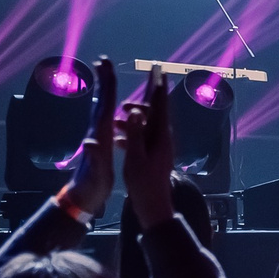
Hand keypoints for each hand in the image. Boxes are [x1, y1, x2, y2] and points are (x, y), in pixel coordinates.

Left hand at [62, 57, 119, 216]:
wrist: (81, 196)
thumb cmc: (92, 185)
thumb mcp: (96, 172)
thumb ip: (93, 156)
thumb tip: (89, 143)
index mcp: (99, 133)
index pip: (105, 103)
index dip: (107, 84)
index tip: (107, 65)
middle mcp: (95, 129)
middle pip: (101, 99)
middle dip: (103, 79)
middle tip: (103, 60)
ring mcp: (95, 134)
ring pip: (100, 106)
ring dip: (104, 89)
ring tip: (106, 76)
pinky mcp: (97, 140)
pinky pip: (103, 116)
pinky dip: (106, 105)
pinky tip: (108, 104)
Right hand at [119, 67, 175, 229]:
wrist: (154, 207)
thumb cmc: (144, 184)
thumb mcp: (135, 158)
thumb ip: (135, 134)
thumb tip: (136, 111)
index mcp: (161, 137)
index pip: (160, 106)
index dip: (158, 86)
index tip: (158, 69)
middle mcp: (163, 139)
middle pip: (154, 114)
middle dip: (139, 106)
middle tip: (123, 106)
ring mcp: (159, 148)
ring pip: (146, 126)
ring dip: (131, 122)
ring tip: (115, 122)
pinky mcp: (153, 156)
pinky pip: (142, 138)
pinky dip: (131, 135)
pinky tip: (117, 139)